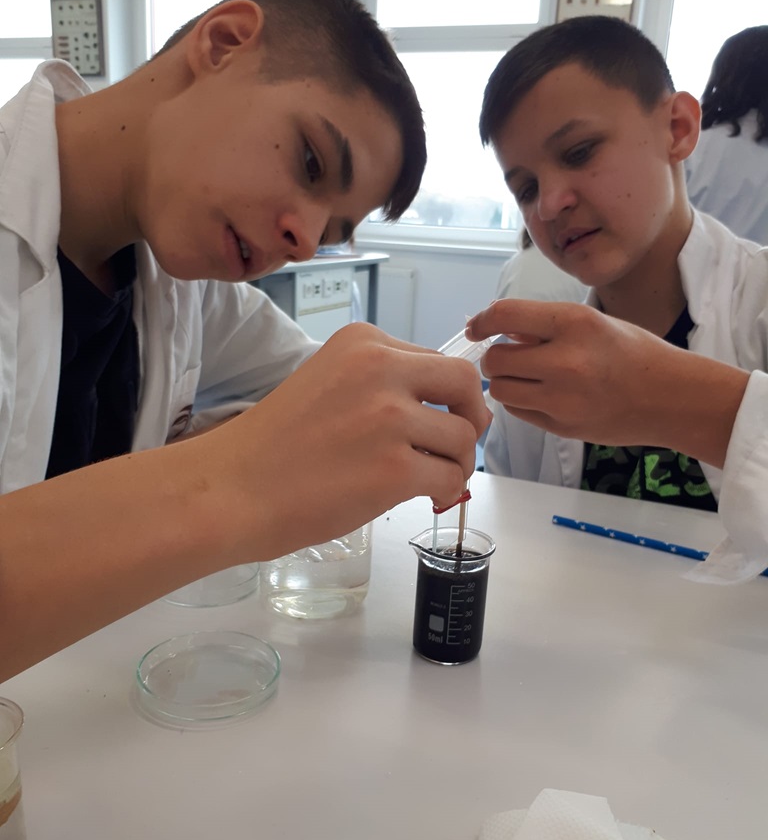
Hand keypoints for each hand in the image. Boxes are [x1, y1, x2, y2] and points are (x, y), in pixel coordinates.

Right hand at [213, 322, 491, 560]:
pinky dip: (446, 491)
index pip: (436, 360)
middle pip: (465, 383)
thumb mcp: (327, 382)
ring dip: (455, 463)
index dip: (446, 396)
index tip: (434, 421)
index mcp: (363, 342)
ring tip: (428, 480)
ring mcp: (389, 418)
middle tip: (455, 446)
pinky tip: (423, 497)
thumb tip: (442, 407)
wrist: (230, 489)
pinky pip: (451, 477)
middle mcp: (380, 369)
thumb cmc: (273, 446)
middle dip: (471, 417)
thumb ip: (380, 382)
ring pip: (463, 437)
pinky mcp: (394, 468)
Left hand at [466, 299, 747, 463]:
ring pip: (501, 390)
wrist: (670, 397)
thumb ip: (545, 326)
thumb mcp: (593, 322)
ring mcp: (562, 398)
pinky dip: (522, 402)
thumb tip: (501, 329)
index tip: (476, 327)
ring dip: (506, 382)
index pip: (505, 316)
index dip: (482, 321)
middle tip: (510, 356)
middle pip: (496, 359)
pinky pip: (519, 412)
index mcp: (574, 323)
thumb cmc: (633, 353)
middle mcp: (564, 361)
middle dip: (496, 356)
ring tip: (527, 376)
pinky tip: (543, 395)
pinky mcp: (561, 426)